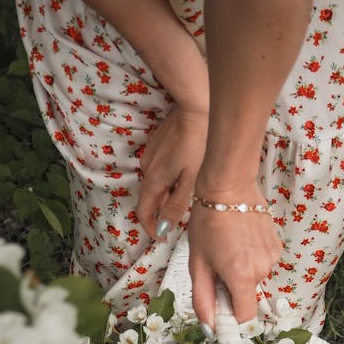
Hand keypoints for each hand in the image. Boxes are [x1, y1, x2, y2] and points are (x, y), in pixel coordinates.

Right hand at [137, 106, 207, 238]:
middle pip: (151, 198)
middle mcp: (146, 168)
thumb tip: (162, 228)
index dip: (151, 229)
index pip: (143, 213)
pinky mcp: (156, 143)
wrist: (196, 106)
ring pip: (156, 183)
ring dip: (168, 192)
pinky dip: (170, 176)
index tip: (163, 237)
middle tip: (183, 215)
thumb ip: (175, 206)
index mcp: (154, 180)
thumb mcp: (191, 181)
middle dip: (163, 210)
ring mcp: (150, 154)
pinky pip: (160, 168)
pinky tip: (187, 169)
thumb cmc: (199, 143)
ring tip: (189, 190)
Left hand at [188, 179, 281, 327]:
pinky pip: (260, 263)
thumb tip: (209, 328)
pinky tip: (239, 240)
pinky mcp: (276, 246)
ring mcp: (272, 257)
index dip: (230, 317)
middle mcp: (261, 269)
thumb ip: (203, 299)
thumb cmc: (208, 221)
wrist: (229, 187)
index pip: (244, 317)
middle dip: (230, 288)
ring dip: (239, 272)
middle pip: (246, 296)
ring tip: (226, 248)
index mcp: (241, 276)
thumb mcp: (198, 263)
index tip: (219, 310)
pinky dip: (249, 259)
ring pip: (253, 279)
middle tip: (215, 265)